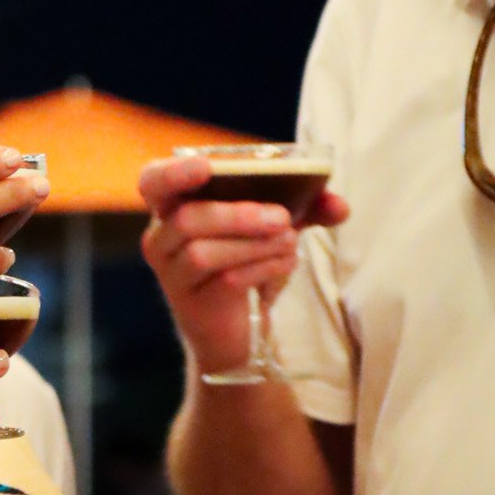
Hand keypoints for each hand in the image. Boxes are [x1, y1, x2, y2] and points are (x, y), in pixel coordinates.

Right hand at [138, 154, 347, 376]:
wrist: (238, 326)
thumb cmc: (246, 260)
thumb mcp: (273, 227)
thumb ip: (306, 209)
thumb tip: (340, 205)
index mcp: (173, 206)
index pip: (153, 181)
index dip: (174, 172)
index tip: (207, 168)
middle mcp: (162, 238)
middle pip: (186, 219)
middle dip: (237, 214)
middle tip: (283, 217)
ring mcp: (172, 274)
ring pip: (202, 253)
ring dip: (254, 245)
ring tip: (290, 243)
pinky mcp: (192, 304)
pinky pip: (222, 282)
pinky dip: (260, 269)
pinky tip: (285, 265)